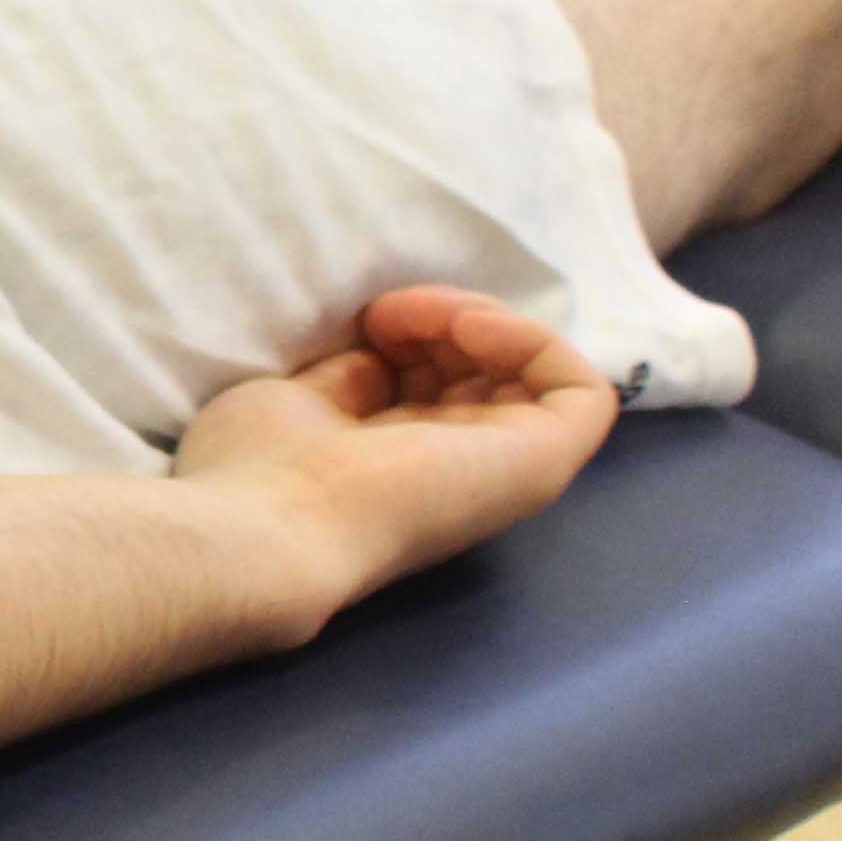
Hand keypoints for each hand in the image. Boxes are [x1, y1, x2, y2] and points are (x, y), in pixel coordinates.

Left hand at [173, 286, 622, 624]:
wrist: (266, 527)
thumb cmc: (258, 473)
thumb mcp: (301, 404)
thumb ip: (352, 379)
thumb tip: (382, 349)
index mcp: (395, 466)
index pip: (437, 383)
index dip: (410, 336)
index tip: (363, 323)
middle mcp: (456, 472)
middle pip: (486, 374)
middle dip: (443, 321)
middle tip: (384, 313)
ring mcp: (505, 473)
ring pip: (531, 376)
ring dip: (478, 319)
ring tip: (412, 314)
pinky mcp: (544, 465)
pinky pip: (583, 390)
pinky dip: (534, 340)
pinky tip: (467, 328)